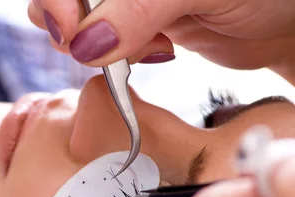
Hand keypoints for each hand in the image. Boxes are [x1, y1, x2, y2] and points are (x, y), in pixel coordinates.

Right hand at [28, 0, 294, 72]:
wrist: (285, 20)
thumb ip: (140, 8)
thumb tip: (85, 43)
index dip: (57, 0)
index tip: (71, 33)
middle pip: (61, 0)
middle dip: (72, 27)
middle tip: (103, 48)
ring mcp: (124, 1)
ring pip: (75, 25)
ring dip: (96, 47)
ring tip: (147, 46)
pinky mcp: (134, 23)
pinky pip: (100, 45)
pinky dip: (118, 59)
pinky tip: (158, 50)